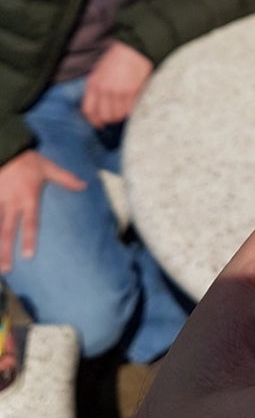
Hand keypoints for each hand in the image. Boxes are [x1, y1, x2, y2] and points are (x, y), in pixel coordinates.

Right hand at [0, 151, 84, 270]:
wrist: (6, 148)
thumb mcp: (49, 168)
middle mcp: (11, 203)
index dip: (29, 239)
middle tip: (5, 270)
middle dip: (6, 251)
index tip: (28, 256)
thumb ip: (66, 179)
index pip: (30, 222)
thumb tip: (85, 186)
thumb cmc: (29, 160)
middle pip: (7, 231)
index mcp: (28, 197)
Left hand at [82, 41, 153, 127]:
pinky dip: (131, 110)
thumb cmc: (117, 58)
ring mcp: (117, 91)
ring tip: (125, 110)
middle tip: (116, 116)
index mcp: (93, 84)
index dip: (94, 121)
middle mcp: (103, 90)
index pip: (89, 110)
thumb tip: (101, 105)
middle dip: (111, 119)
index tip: (100, 124)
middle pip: (104, 115)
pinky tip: (133, 105)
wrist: (133, 48)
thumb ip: (97, 88)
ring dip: (121, 115)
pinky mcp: (131, 91)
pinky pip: (129, 109)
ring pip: (117, 115)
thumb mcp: (100, 72)